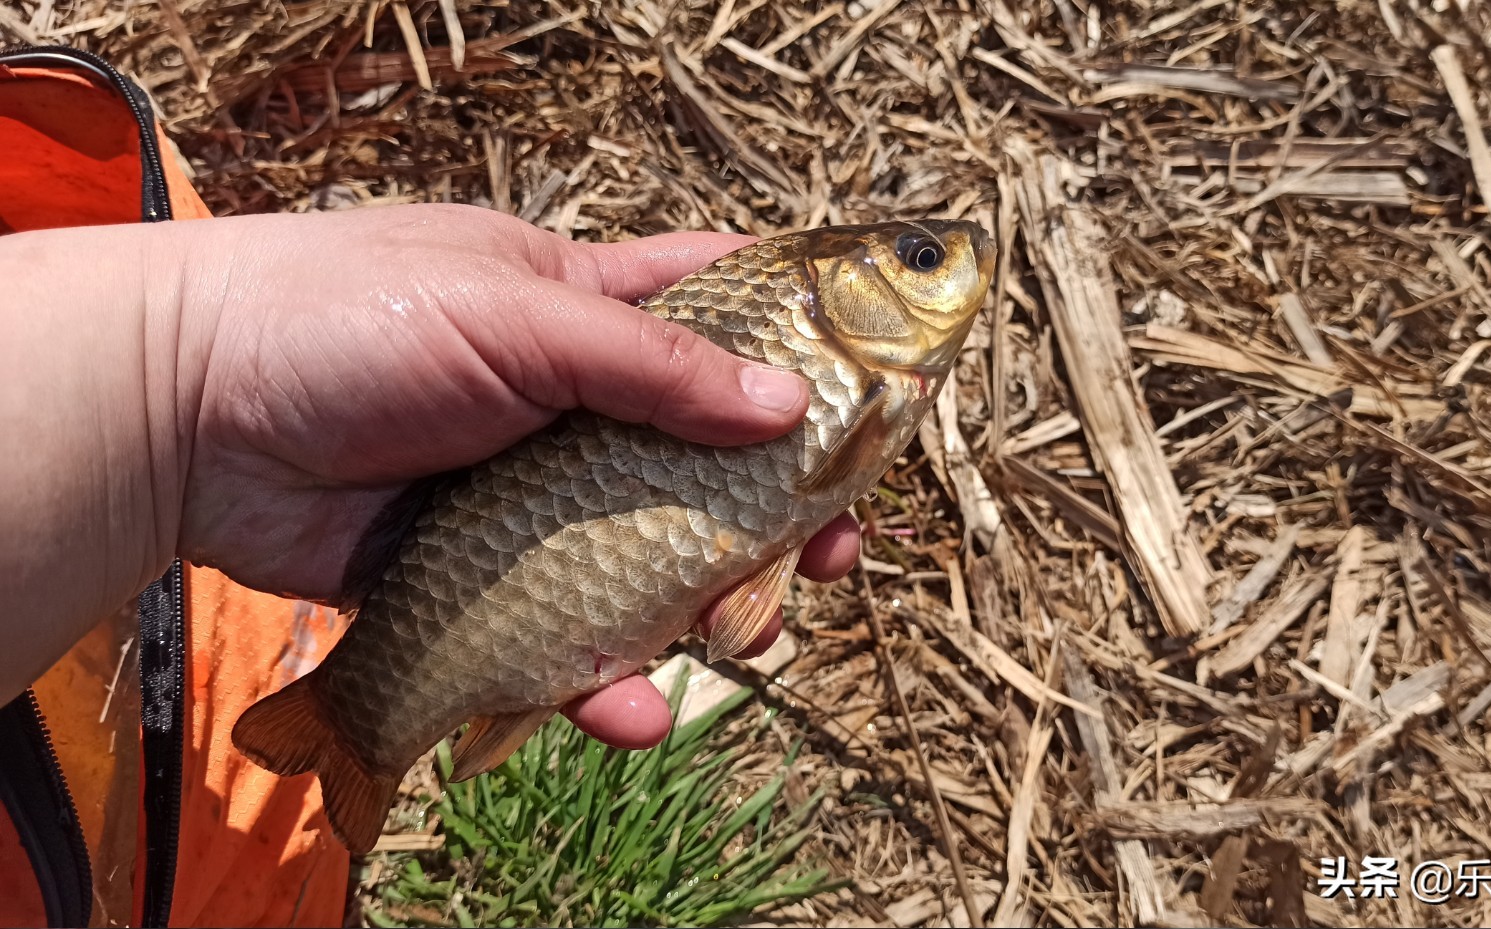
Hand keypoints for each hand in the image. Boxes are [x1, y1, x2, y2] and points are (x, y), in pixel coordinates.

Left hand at [149, 203, 858, 747]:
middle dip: (776, 511)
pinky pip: (559, 641)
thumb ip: (653, 365)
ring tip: (753, 639)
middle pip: (703, 464)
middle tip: (831, 553)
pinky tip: (633, 710)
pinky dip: (601, 682)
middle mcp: (567, 408)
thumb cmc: (348, 318)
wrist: (186, 413)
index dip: (794, 348)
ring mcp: (525, 501)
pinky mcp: (477, 583)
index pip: (714, 313)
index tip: (865, 399)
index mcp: (582, 309)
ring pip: (645, 566)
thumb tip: (789, 410)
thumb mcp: (515, 314)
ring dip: (709, 610)